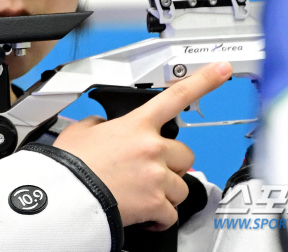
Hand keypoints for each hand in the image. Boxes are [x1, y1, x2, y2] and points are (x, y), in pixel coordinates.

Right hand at [53, 61, 231, 229]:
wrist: (65, 199)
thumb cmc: (70, 167)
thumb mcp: (80, 131)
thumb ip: (98, 124)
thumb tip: (101, 125)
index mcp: (136, 124)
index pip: (176, 95)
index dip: (204, 80)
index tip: (221, 69)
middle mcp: (152, 147)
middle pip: (185, 154)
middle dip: (171, 164)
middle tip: (150, 172)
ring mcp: (156, 175)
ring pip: (181, 186)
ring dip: (164, 193)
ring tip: (141, 194)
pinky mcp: (156, 203)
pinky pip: (170, 214)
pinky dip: (158, 218)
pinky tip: (143, 214)